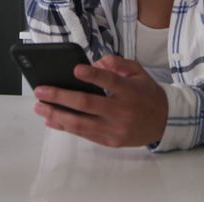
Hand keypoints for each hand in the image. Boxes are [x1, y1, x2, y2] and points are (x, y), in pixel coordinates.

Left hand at [32, 55, 167, 147]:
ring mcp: (115, 129)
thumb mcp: (138, 72)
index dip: (92, 75)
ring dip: (56, 115)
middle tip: (40, 91)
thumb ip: (117, 63)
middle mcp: (121, 111)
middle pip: (87, 104)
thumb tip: (94, 63)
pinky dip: (66, 127)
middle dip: (60, 97)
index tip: (75, 69)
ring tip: (39, 107)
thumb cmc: (147, 94)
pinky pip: (84, 134)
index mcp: (130, 91)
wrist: (164, 123)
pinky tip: (51, 120)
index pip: (110, 81)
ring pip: (81, 123)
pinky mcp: (110, 141)